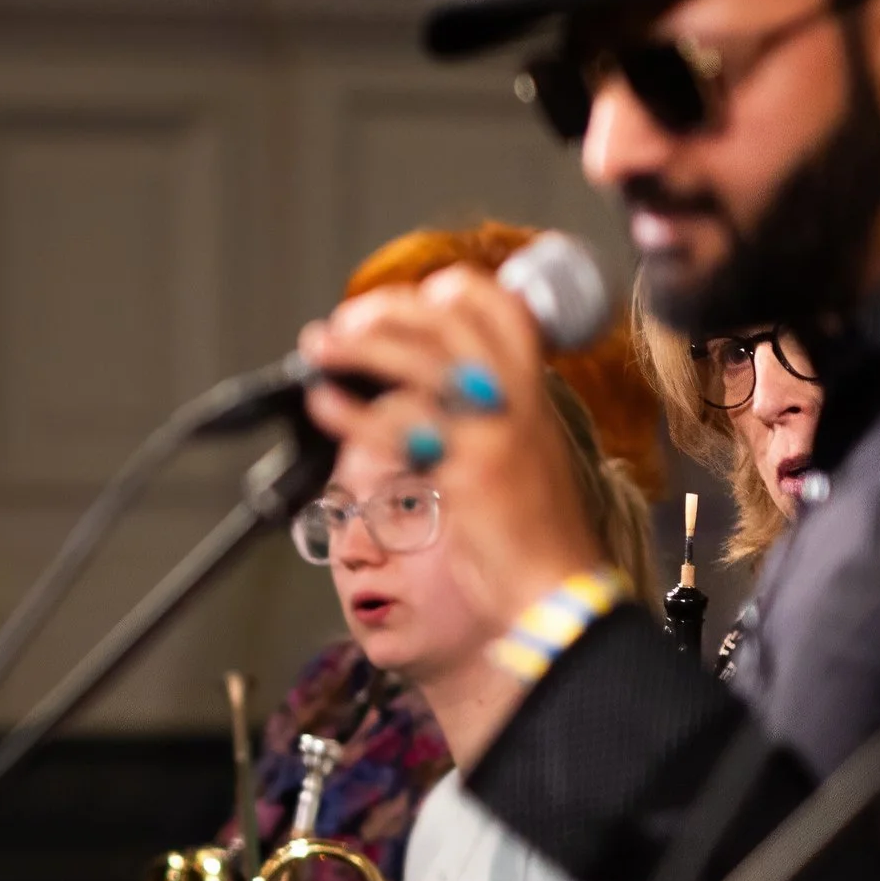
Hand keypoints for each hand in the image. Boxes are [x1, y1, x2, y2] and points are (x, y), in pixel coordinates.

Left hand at [300, 265, 607, 632]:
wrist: (559, 589)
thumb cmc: (537, 535)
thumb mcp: (525, 457)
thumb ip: (490, 419)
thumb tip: (438, 398)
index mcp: (532, 394)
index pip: (506, 311)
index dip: (458, 291)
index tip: (416, 294)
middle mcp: (517, 403)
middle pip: (454, 324)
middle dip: (393, 310)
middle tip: (348, 318)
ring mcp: (494, 434)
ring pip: (423, 363)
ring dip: (363, 346)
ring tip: (320, 344)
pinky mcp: (468, 472)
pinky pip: (401, 428)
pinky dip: (353, 412)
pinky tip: (323, 404)